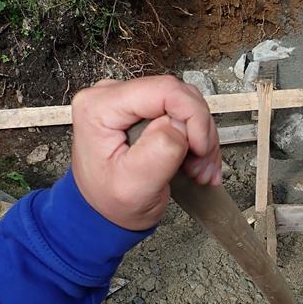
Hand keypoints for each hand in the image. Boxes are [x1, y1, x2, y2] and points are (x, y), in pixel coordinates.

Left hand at [71, 76, 220, 229]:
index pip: (165, 90)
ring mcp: (129, 102)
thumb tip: (181, 124)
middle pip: (179, 96)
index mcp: (100, 107)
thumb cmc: (110, 203)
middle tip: (201, 165)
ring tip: (199, 169)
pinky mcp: (143, 111)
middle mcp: (112, 96)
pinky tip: (196, 163)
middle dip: (199, 132)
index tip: (201, 148)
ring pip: (187, 105)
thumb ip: (160, 150)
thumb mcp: (134, 185)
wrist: (104, 213)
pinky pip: (183, 114)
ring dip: (201, 139)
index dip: (193, 116)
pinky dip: (196, 140)